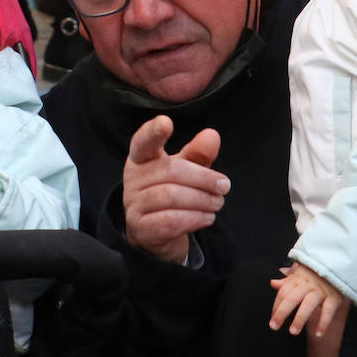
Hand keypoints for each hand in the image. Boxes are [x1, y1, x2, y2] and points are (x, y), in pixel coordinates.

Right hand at [122, 114, 228, 263]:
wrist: (156, 234)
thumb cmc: (172, 192)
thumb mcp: (187, 170)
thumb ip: (198, 153)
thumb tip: (211, 136)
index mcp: (141, 158)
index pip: (143, 141)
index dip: (153, 132)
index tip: (166, 122)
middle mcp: (133, 179)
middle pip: (170, 171)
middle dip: (203, 178)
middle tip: (224, 186)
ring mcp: (133, 204)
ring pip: (171, 196)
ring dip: (201, 200)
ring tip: (217, 203)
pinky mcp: (141, 228)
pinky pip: (170, 221)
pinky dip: (194, 218)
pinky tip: (207, 217)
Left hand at [270, 262, 344, 336]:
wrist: (340, 264)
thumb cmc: (317, 273)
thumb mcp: (301, 274)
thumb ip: (287, 281)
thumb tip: (272, 283)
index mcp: (298, 279)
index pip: (283, 292)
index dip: (276, 305)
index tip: (272, 319)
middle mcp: (308, 285)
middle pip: (292, 298)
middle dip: (282, 312)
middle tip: (273, 326)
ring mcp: (321, 291)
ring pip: (308, 304)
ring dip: (300, 318)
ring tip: (293, 331)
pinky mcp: (334, 297)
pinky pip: (328, 310)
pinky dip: (323, 322)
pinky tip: (318, 334)